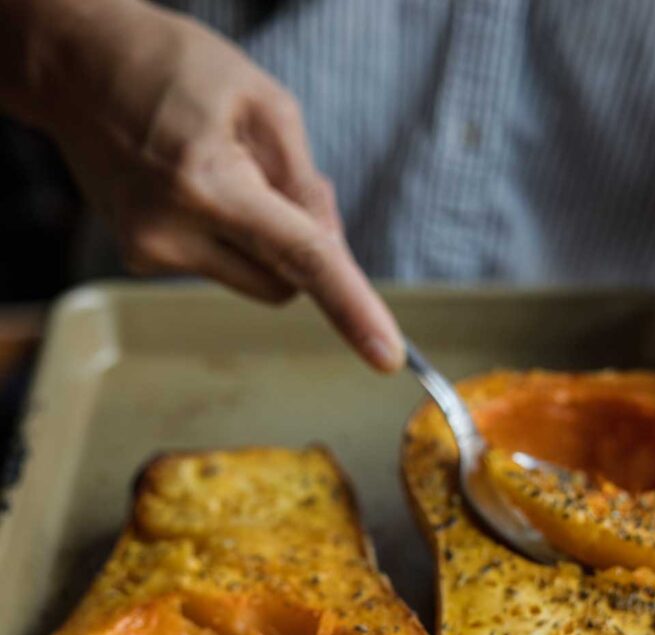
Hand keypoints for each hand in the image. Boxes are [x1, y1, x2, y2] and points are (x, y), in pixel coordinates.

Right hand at [3, 0, 402, 370]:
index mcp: (210, 183)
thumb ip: (305, 183)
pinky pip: (216, 266)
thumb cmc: (173, 67)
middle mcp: (174, 231)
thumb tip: (329, 249)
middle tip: (281, 182)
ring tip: (224, 171)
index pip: (301, 260)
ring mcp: (150, 252)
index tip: (387, 357)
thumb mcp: (264, 101)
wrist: (75, 65)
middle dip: (301, 250)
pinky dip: (226, 236)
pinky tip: (196, 186)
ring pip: (252, 280)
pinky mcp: (140, 258)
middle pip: (283, 283)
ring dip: (261, 240)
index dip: (352, 309)